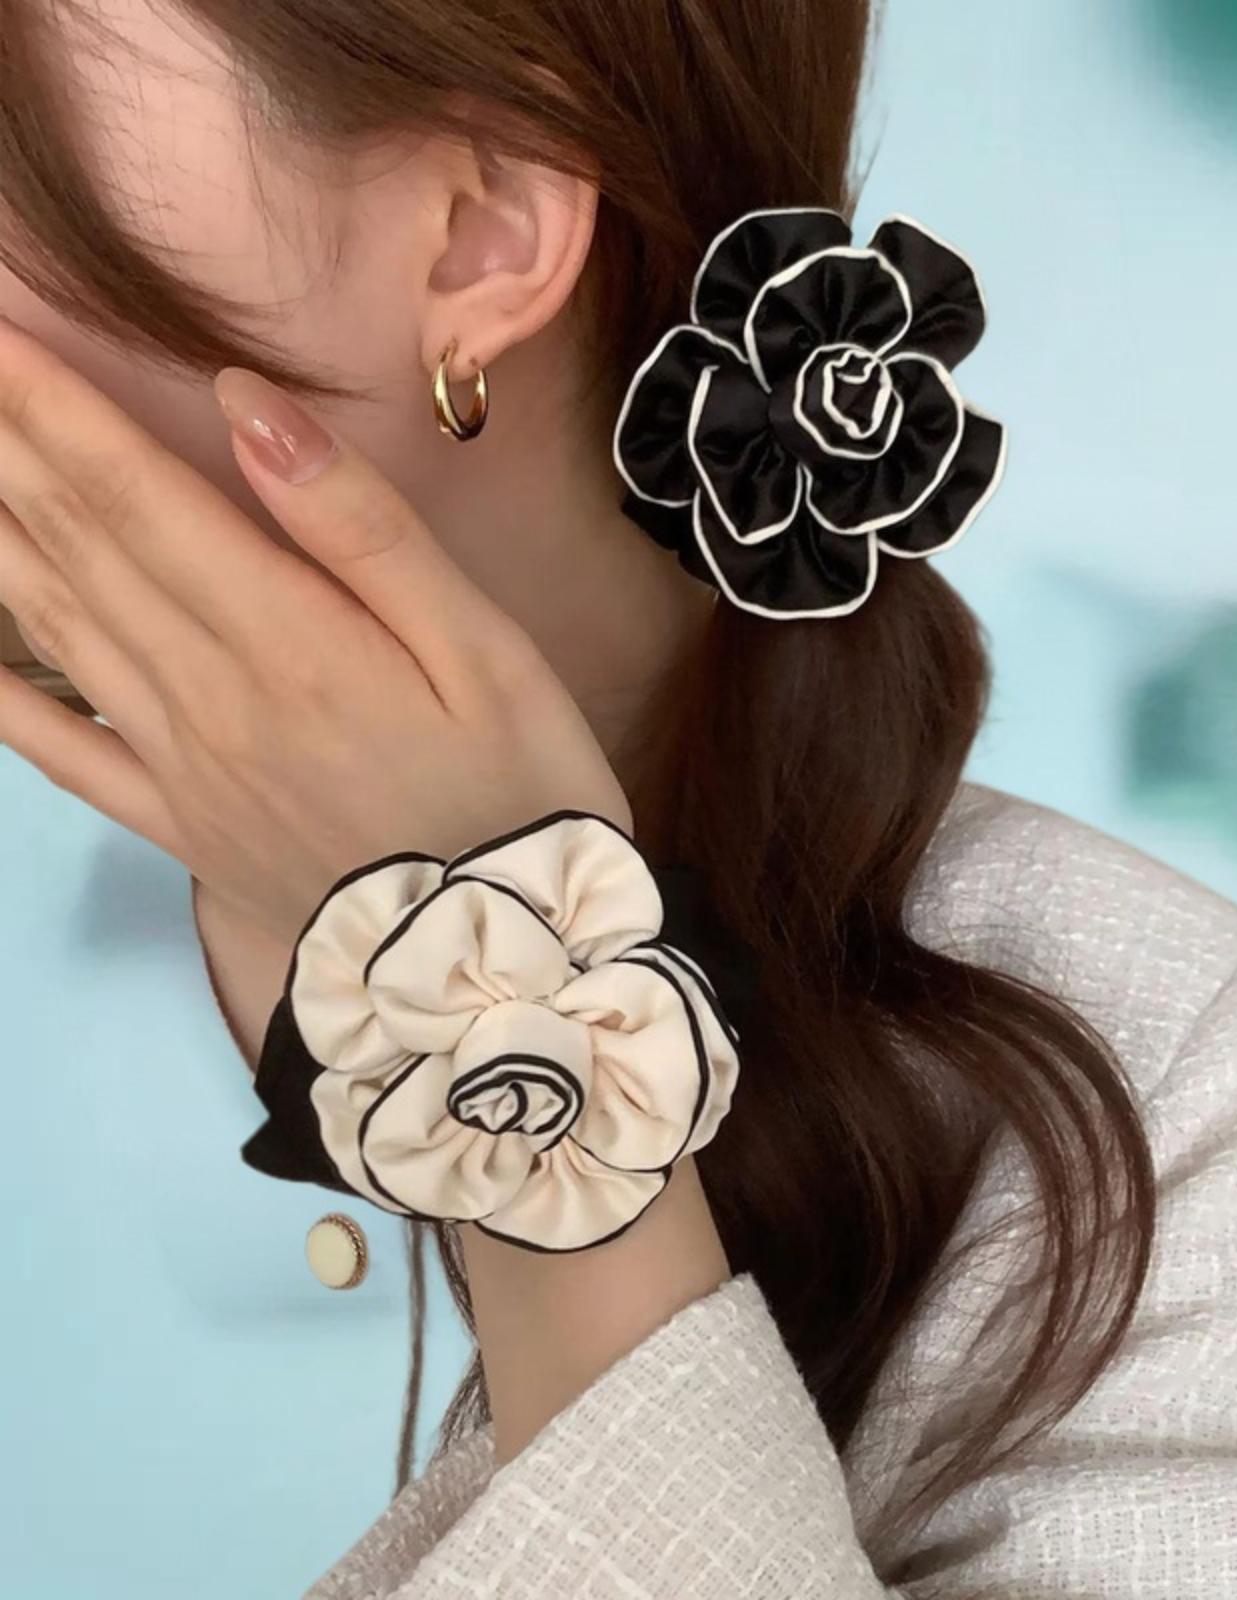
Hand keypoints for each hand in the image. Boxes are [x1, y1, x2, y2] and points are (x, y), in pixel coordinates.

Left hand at [0, 317, 630, 948]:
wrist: (504, 965)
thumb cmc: (521, 790)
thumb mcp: (484, 650)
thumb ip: (365, 532)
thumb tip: (249, 413)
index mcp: (288, 641)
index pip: (139, 497)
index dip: (58, 406)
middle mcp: (209, 697)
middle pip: (81, 547)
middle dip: (9, 443)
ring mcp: (182, 767)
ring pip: (57, 627)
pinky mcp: (181, 825)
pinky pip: (64, 754)